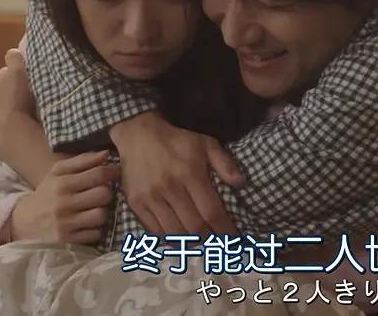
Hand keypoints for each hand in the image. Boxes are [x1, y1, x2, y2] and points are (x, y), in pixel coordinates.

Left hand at [0, 48, 34, 159]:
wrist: (12, 134)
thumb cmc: (20, 101)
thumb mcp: (22, 73)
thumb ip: (15, 60)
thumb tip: (11, 52)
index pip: (5, 76)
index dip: (16, 80)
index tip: (27, 85)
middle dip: (7, 98)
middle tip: (24, 104)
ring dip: (2, 116)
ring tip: (18, 122)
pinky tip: (9, 136)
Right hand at [10, 150, 117, 243]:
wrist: (22, 223)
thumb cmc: (46, 194)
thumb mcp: (57, 173)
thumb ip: (82, 161)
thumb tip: (106, 154)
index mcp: (62, 183)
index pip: (98, 174)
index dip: (112, 172)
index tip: (116, 172)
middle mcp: (64, 203)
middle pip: (104, 194)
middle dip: (107, 192)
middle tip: (102, 193)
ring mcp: (66, 224)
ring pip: (102, 215)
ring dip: (102, 212)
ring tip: (94, 209)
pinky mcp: (68, 242)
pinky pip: (96, 233)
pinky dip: (95, 229)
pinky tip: (88, 224)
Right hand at [109, 113, 245, 235]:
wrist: (139, 135)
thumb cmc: (177, 142)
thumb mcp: (206, 144)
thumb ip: (225, 163)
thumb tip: (241, 183)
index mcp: (190, 174)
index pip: (211, 211)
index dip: (224, 229)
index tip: (234, 239)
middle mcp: (170, 188)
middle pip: (194, 226)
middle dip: (210, 239)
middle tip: (219, 243)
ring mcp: (151, 198)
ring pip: (174, 232)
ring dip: (191, 242)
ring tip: (202, 242)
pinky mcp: (136, 204)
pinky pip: (155, 231)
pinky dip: (170, 239)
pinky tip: (180, 239)